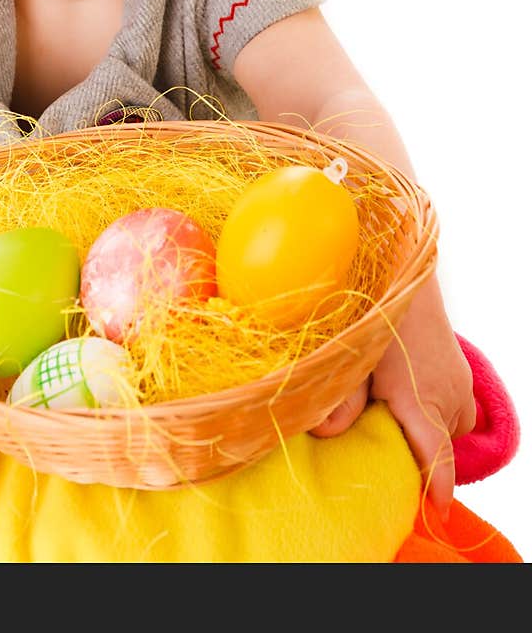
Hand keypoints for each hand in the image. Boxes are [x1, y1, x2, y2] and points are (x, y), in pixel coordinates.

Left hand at [310, 275, 475, 516]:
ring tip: (394, 412)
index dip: (436, 488)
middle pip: (442, 446)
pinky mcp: (460, 369)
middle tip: (385, 445)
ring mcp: (458, 381)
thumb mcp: (353, 357)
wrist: (404, 273)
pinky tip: (408, 390)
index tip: (434, 511)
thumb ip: (340, 398)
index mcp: (422, 400)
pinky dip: (437, 408)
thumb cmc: (376, 313)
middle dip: (421, 453)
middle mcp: (448, 395)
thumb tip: (324, 434)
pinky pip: (455, 405)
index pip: (438, 459)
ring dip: (429, 427)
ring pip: (451, 425)